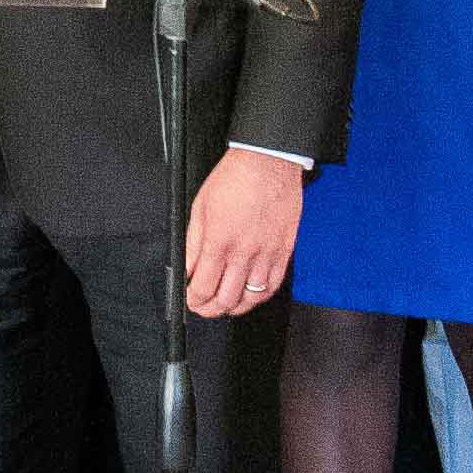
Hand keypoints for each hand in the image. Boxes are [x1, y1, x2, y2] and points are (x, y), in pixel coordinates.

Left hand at [185, 147, 303, 316]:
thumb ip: (193, 243)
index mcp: (219, 241)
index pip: (203, 287)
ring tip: (225, 304)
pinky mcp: (284, 250)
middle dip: (210, 309)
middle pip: (226, 299)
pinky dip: (260, 296)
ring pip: (251, 298)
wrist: (268, 162)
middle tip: (204, 307)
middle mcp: (244, 252)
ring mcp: (267, 253)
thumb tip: (187, 269)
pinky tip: (250, 295)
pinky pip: (273, 285)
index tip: (190, 299)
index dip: (193, 300)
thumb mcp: (200, 207)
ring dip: (234, 307)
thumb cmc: (235, 178)